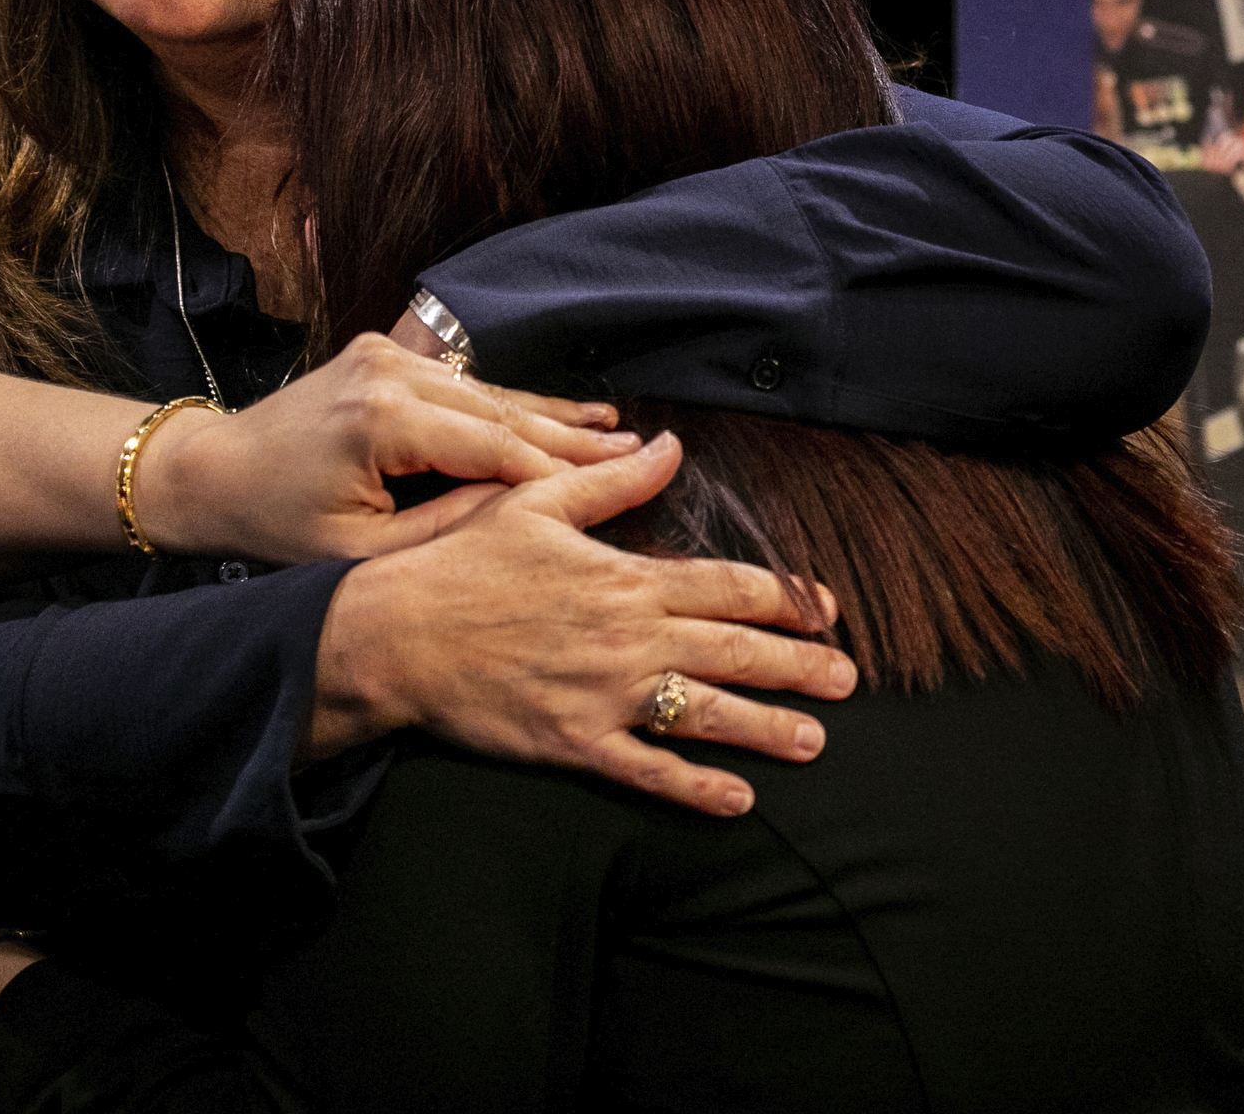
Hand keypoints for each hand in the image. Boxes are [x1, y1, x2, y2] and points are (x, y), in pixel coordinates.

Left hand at [142, 331, 641, 564]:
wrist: (211, 472)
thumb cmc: (278, 526)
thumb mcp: (363, 551)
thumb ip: (450, 527)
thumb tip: (532, 513)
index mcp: (381, 422)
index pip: (495, 449)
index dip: (561, 475)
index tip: (621, 491)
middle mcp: (389, 371)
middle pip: (503, 411)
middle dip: (574, 438)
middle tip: (643, 453)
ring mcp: (388, 353)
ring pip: (491, 392)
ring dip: (553, 416)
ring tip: (617, 430)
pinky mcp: (385, 350)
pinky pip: (465, 382)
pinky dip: (513, 402)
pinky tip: (564, 409)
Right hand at [310, 439, 857, 816]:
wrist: (392, 634)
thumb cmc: (462, 563)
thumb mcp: (539, 503)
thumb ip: (615, 479)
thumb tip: (670, 443)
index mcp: (629, 578)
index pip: (732, 586)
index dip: (789, 597)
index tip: (829, 609)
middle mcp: (629, 638)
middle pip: (736, 650)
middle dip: (800, 665)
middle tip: (850, 679)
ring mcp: (604, 695)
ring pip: (706, 713)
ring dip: (767, 728)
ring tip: (816, 741)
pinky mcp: (572, 743)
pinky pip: (646, 770)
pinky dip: (695, 787)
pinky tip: (738, 800)